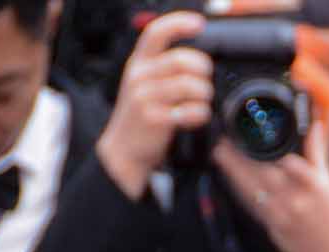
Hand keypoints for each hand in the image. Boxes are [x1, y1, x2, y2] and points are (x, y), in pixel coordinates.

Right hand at [97, 11, 213, 200]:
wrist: (123, 150)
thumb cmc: (139, 116)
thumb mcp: (142, 83)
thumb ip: (161, 67)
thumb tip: (194, 59)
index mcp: (138, 62)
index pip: (156, 32)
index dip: (179, 23)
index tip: (199, 23)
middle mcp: (140, 76)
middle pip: (181, 60)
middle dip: (203, 70)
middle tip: (205, 80)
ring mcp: (146, 97)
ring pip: (190, 86)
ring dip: (204, 95)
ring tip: (202, 102)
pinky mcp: (155, 119)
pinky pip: (190, 110)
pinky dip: (200, 114)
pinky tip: (197, 116)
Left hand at [213, 120, 328, 251]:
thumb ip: (318, 154)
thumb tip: (314, 125)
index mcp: (315, 186)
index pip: (286, 158)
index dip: (265, 144)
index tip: (251, 129)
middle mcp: (297, 201)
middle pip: (262, 172)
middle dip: (240, 155)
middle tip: (225, 139)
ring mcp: (283, 217)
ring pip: (252, 189)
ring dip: (233, 171)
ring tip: (221, 154)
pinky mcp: (275, 230)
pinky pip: (253, 206)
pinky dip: (241, 191)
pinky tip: (232, 180)